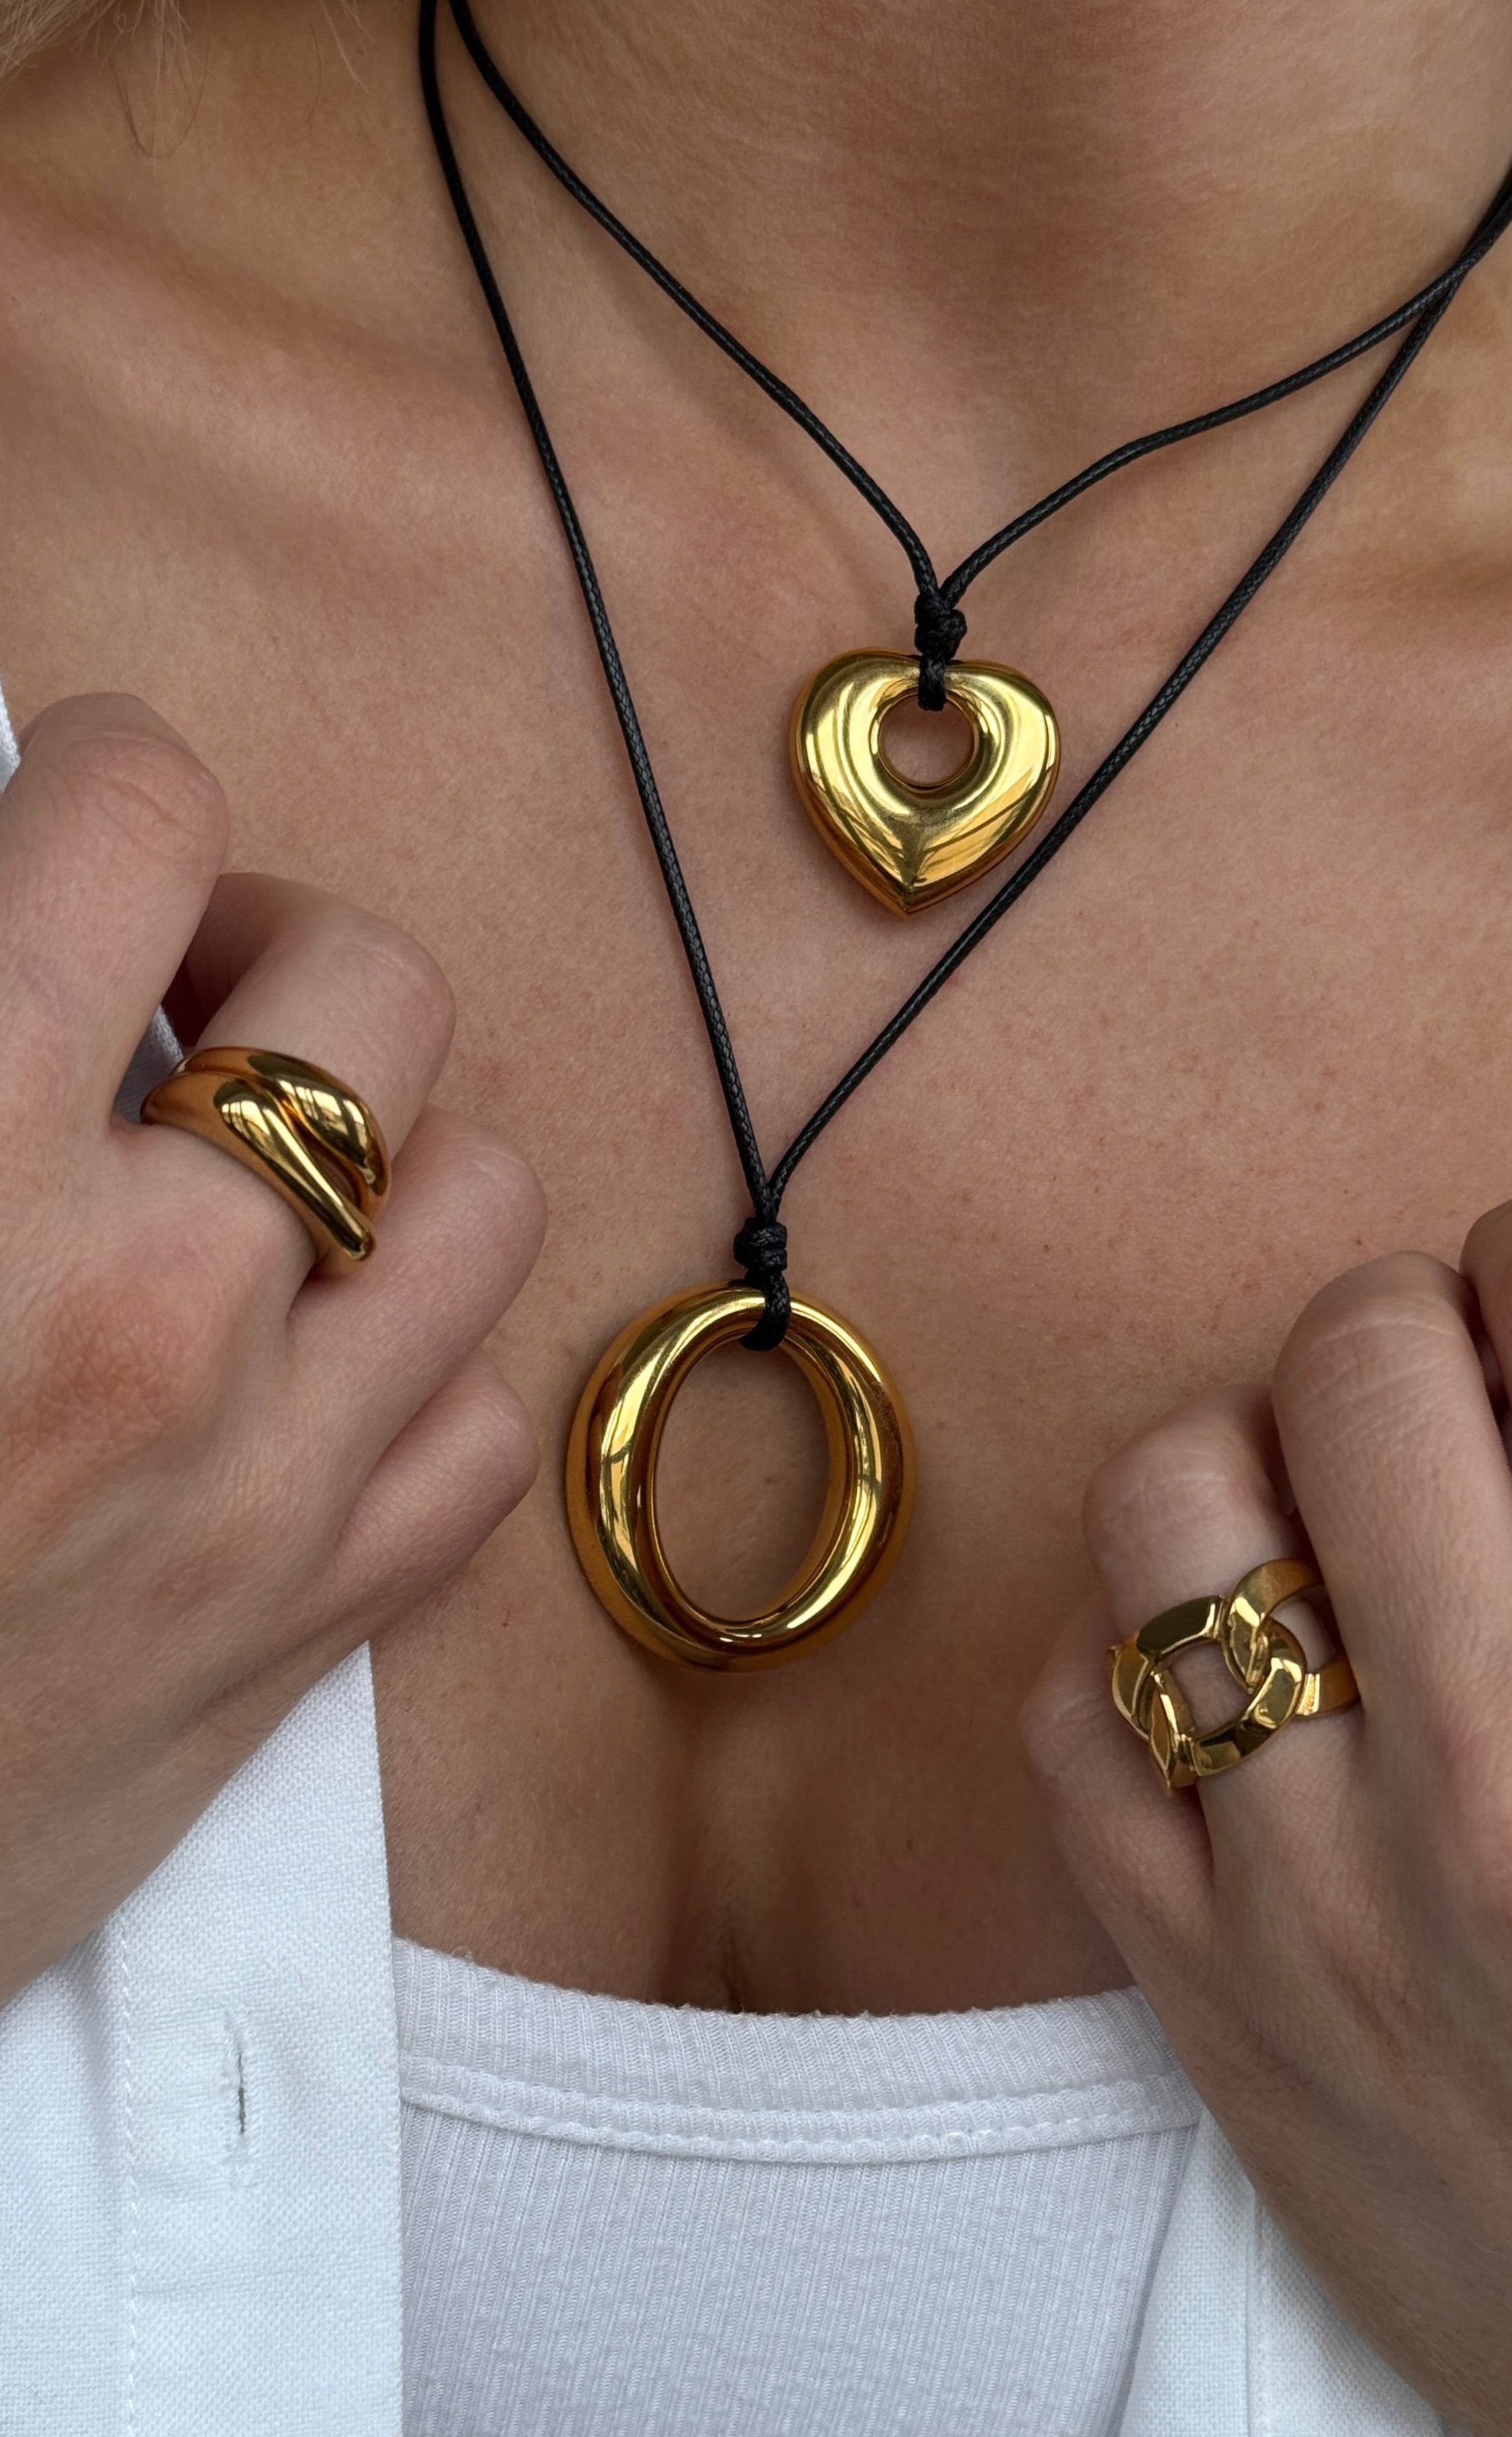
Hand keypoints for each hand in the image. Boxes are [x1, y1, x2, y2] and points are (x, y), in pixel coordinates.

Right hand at [0, 697, 544, 2008]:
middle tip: (169, 992)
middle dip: (272, 943)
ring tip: (266, 1165)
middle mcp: (151, 1304)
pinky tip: (307, 1353)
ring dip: (390, 1138)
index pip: (133, 818)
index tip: (70, 816)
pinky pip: (477, 1432)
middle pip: (375, 989)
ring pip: (484, 1198)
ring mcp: (261, 1481)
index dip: (104, 772)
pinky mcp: (301, 1631)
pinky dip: (419, 1360)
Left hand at [1023, 1190, 1511, 2436]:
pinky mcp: (1207, 2003)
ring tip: (1317, 1495)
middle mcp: (1500, 1782)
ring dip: (1244, 1447)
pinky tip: (1220, 1662)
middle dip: (1407, 1317)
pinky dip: (1125, 1649)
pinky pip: (1069, 1726)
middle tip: (1449, 1376)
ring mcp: (1317, 1896)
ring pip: (1166, 1505)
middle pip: (1355, 1364)